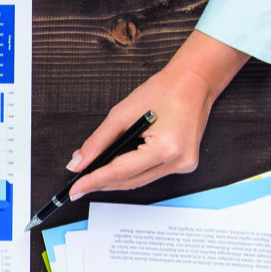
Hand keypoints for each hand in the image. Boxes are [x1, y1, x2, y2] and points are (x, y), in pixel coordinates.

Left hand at [67, 30, 248, 197]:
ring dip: (116, 179)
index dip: (94, 181)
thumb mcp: (123, 112)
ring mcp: (184, 165)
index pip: (121, 172)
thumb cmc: (165, 91)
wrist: (194, 83)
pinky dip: (132, 172)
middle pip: (130, 181)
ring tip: (93, 176)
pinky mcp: (184, 164)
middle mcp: (178, 161)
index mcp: (166, 148)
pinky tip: (117, 168)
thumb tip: (79, 162)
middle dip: (102, 183)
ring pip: (140, 181)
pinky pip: (151, 174)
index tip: (76, 189)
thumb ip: (99, 141)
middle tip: (79, 184)